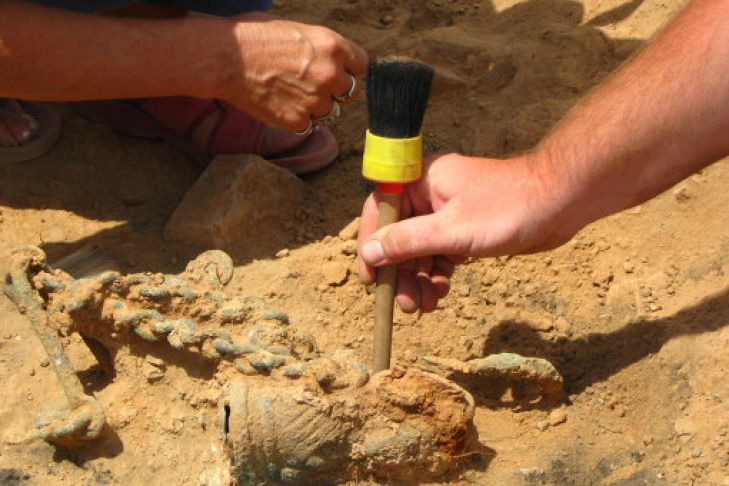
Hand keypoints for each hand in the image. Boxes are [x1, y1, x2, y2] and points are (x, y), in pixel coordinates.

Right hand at [229, 13, 367, 131]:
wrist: (226, 59)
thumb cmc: (254, 37)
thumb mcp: (297, 30)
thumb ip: (321, 49)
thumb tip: (333, 61)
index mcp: (332, 46)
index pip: (360, 65)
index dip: (348, 69)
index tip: (339, 72)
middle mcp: (329, 74)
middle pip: (350, 91)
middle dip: (334, 90)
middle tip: (312, 86)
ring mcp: (315, 100)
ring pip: (329, 110)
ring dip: (315, 106)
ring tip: (289, 93)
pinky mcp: (298, 120)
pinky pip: (309, 124)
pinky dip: (297, 119)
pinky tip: (280, 104)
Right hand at [357, 152, 571, 312]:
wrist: (561, 202)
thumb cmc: (508, 208)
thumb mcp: (452, 230)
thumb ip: (408, 242)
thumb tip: (369, 252)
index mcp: (420, 181)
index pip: (380, 210)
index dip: (371, 243)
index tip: (370, 277)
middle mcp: (430, 194)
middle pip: (399, 235)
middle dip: (401, 272)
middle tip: (405, 304)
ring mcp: (448, 212)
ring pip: (420, 249)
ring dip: (419, 279)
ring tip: (424, 306)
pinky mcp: (465, 229)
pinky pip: (440, 253)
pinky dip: (437, 274)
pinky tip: (440, 293)